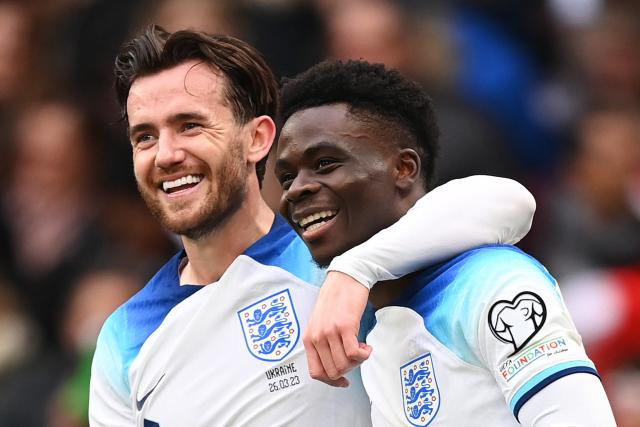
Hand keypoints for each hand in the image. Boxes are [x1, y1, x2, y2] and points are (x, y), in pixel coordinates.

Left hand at [303, 271, 372, 386]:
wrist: (345, 278)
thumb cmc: (336, 300)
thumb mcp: (321, 323)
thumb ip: (322, 342)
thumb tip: (335, 365)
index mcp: (308, 338)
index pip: (316, 372)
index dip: (332, 381)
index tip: (344, 380)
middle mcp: (316, 337)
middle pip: (333, 372)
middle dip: (348, 370)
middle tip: (356, 357)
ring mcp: (330, 332)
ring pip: (344, 365)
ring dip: (357, 362)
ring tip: (362, 348)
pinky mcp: (345, 326)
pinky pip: (355, 354)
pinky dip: (364, 355)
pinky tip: (367, 346)